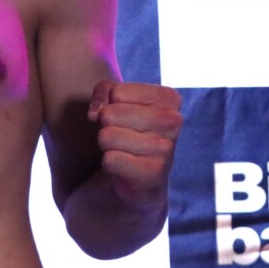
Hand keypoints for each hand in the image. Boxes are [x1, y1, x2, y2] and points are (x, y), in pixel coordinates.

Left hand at [87, 81, 182, 208]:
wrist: (142, 177)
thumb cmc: (129, 130)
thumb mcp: (116, 100)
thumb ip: (103, 90)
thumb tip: (95, 114)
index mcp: (169, 98)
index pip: (115, 92)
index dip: (110, 105)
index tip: (125, 118)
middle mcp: (173, 120)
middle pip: (109, 114)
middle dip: (107, 127)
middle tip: (123, 137)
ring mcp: (166, 148)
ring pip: (107, 136)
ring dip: (108, 146)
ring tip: (124, 151)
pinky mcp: (153, 174)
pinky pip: (110, 159)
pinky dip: (110, 164)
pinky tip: (125, 167)